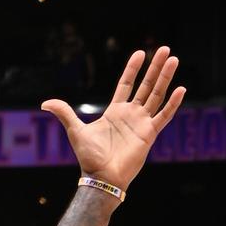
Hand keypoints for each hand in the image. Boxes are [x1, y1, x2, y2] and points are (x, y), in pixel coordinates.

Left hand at [41, 46, 184, 189]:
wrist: (101, 176)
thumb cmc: (89, 157)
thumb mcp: (75, 130)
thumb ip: (64, 113)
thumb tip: (45, 103)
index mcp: (115, 112)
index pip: (126, 84)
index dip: (133, 69)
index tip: (140, 53)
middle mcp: (131, 114)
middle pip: (146, 85)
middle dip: (155, 68)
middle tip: (164, 49)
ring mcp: (142, 123)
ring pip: (157, 95)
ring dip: (165, 78)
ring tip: (173, 59)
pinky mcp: (149, 133)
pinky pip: (164, 116)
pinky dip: (173, 103)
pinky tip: (181, 88)